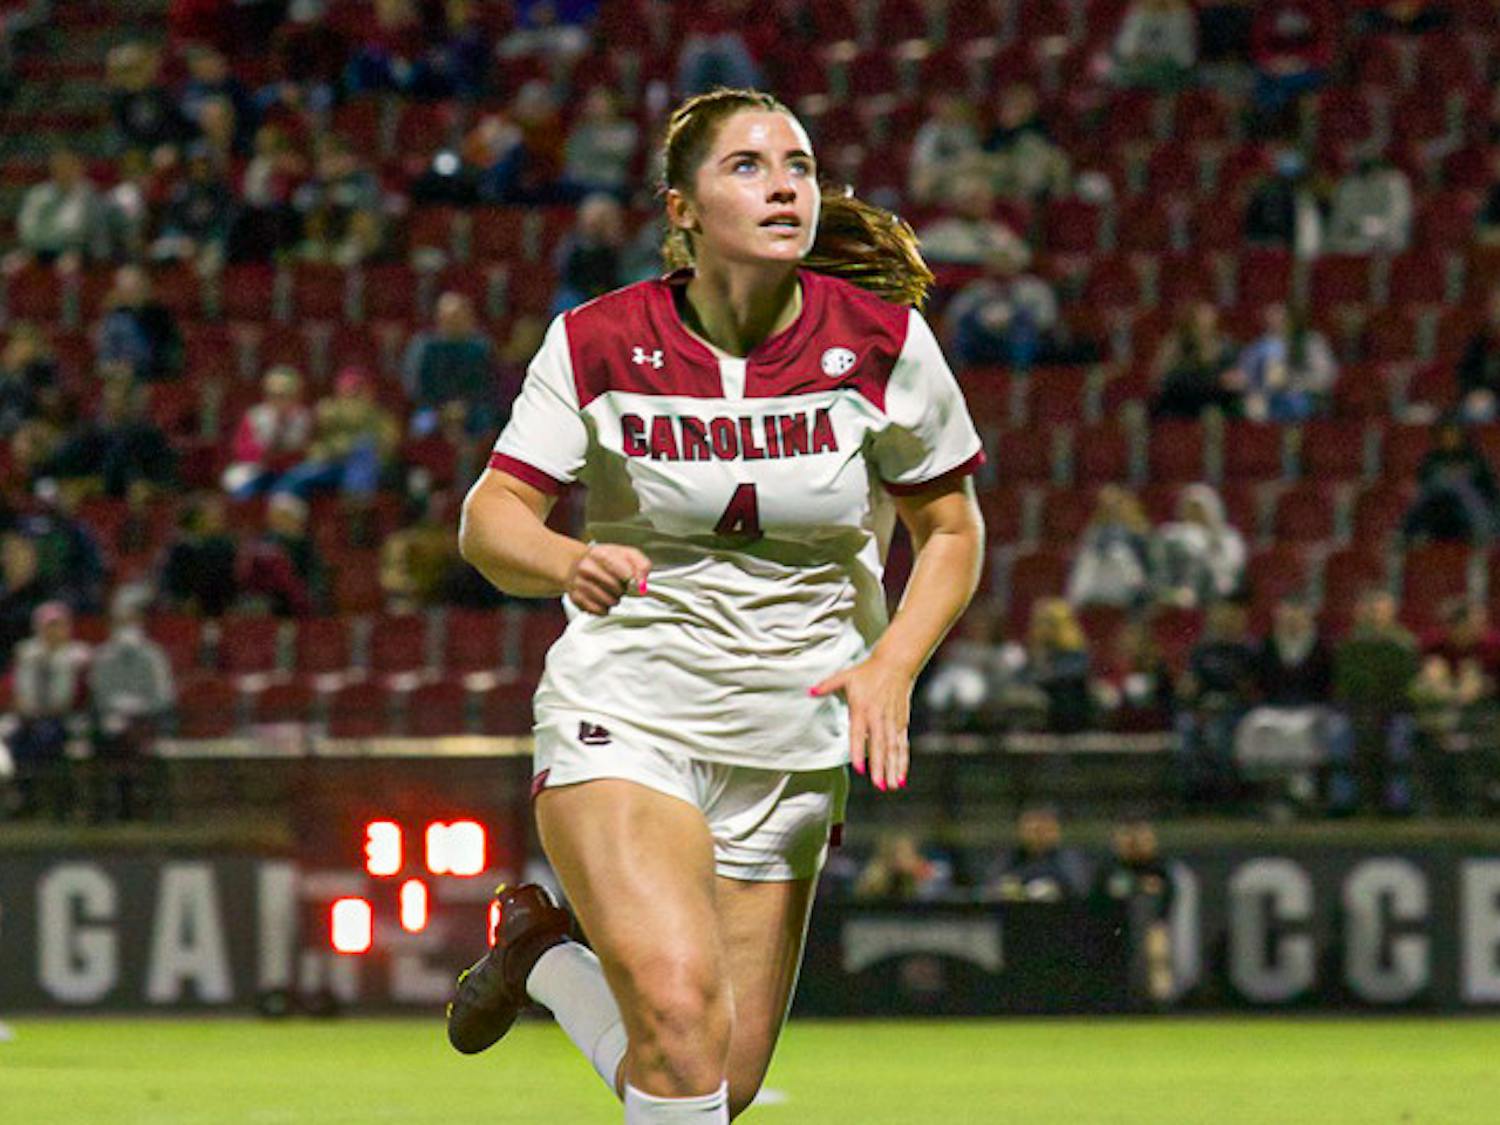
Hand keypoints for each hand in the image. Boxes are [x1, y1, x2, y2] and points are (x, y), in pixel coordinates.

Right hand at [564, 542, 650, 615]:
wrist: (575, 563)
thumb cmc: (605, 559)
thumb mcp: (626, 554)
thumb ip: (641, 564)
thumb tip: (642, 583)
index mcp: (599, 553)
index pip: (620, 570)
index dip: (629, 577)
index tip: (630, 578)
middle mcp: (586, 567)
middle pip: (616, 588)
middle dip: (622, 588)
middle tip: (619, 584)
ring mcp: (579, 583)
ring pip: (608, 601)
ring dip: (614, 599)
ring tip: (610, 591)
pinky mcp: (576, 598)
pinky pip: (599, 610)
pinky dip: (605, 608)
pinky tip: (602, 599)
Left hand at [810, 656, 912, 791]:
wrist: (895, 664)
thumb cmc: (867, 671)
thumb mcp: (845, 676)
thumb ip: (827, 685)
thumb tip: (809, 691)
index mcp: (862, 708)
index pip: (859, 733)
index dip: (859, 751)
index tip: (859, 769)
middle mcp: (878, 717)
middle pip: (879, 746)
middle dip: (879, 767)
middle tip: (879, 786)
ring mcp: (892, 721)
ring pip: (893, 749)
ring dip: (893, 769)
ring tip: (892, 787)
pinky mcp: (901, 723)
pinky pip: (902, 745)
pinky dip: (903, 762)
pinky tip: (901, 778)